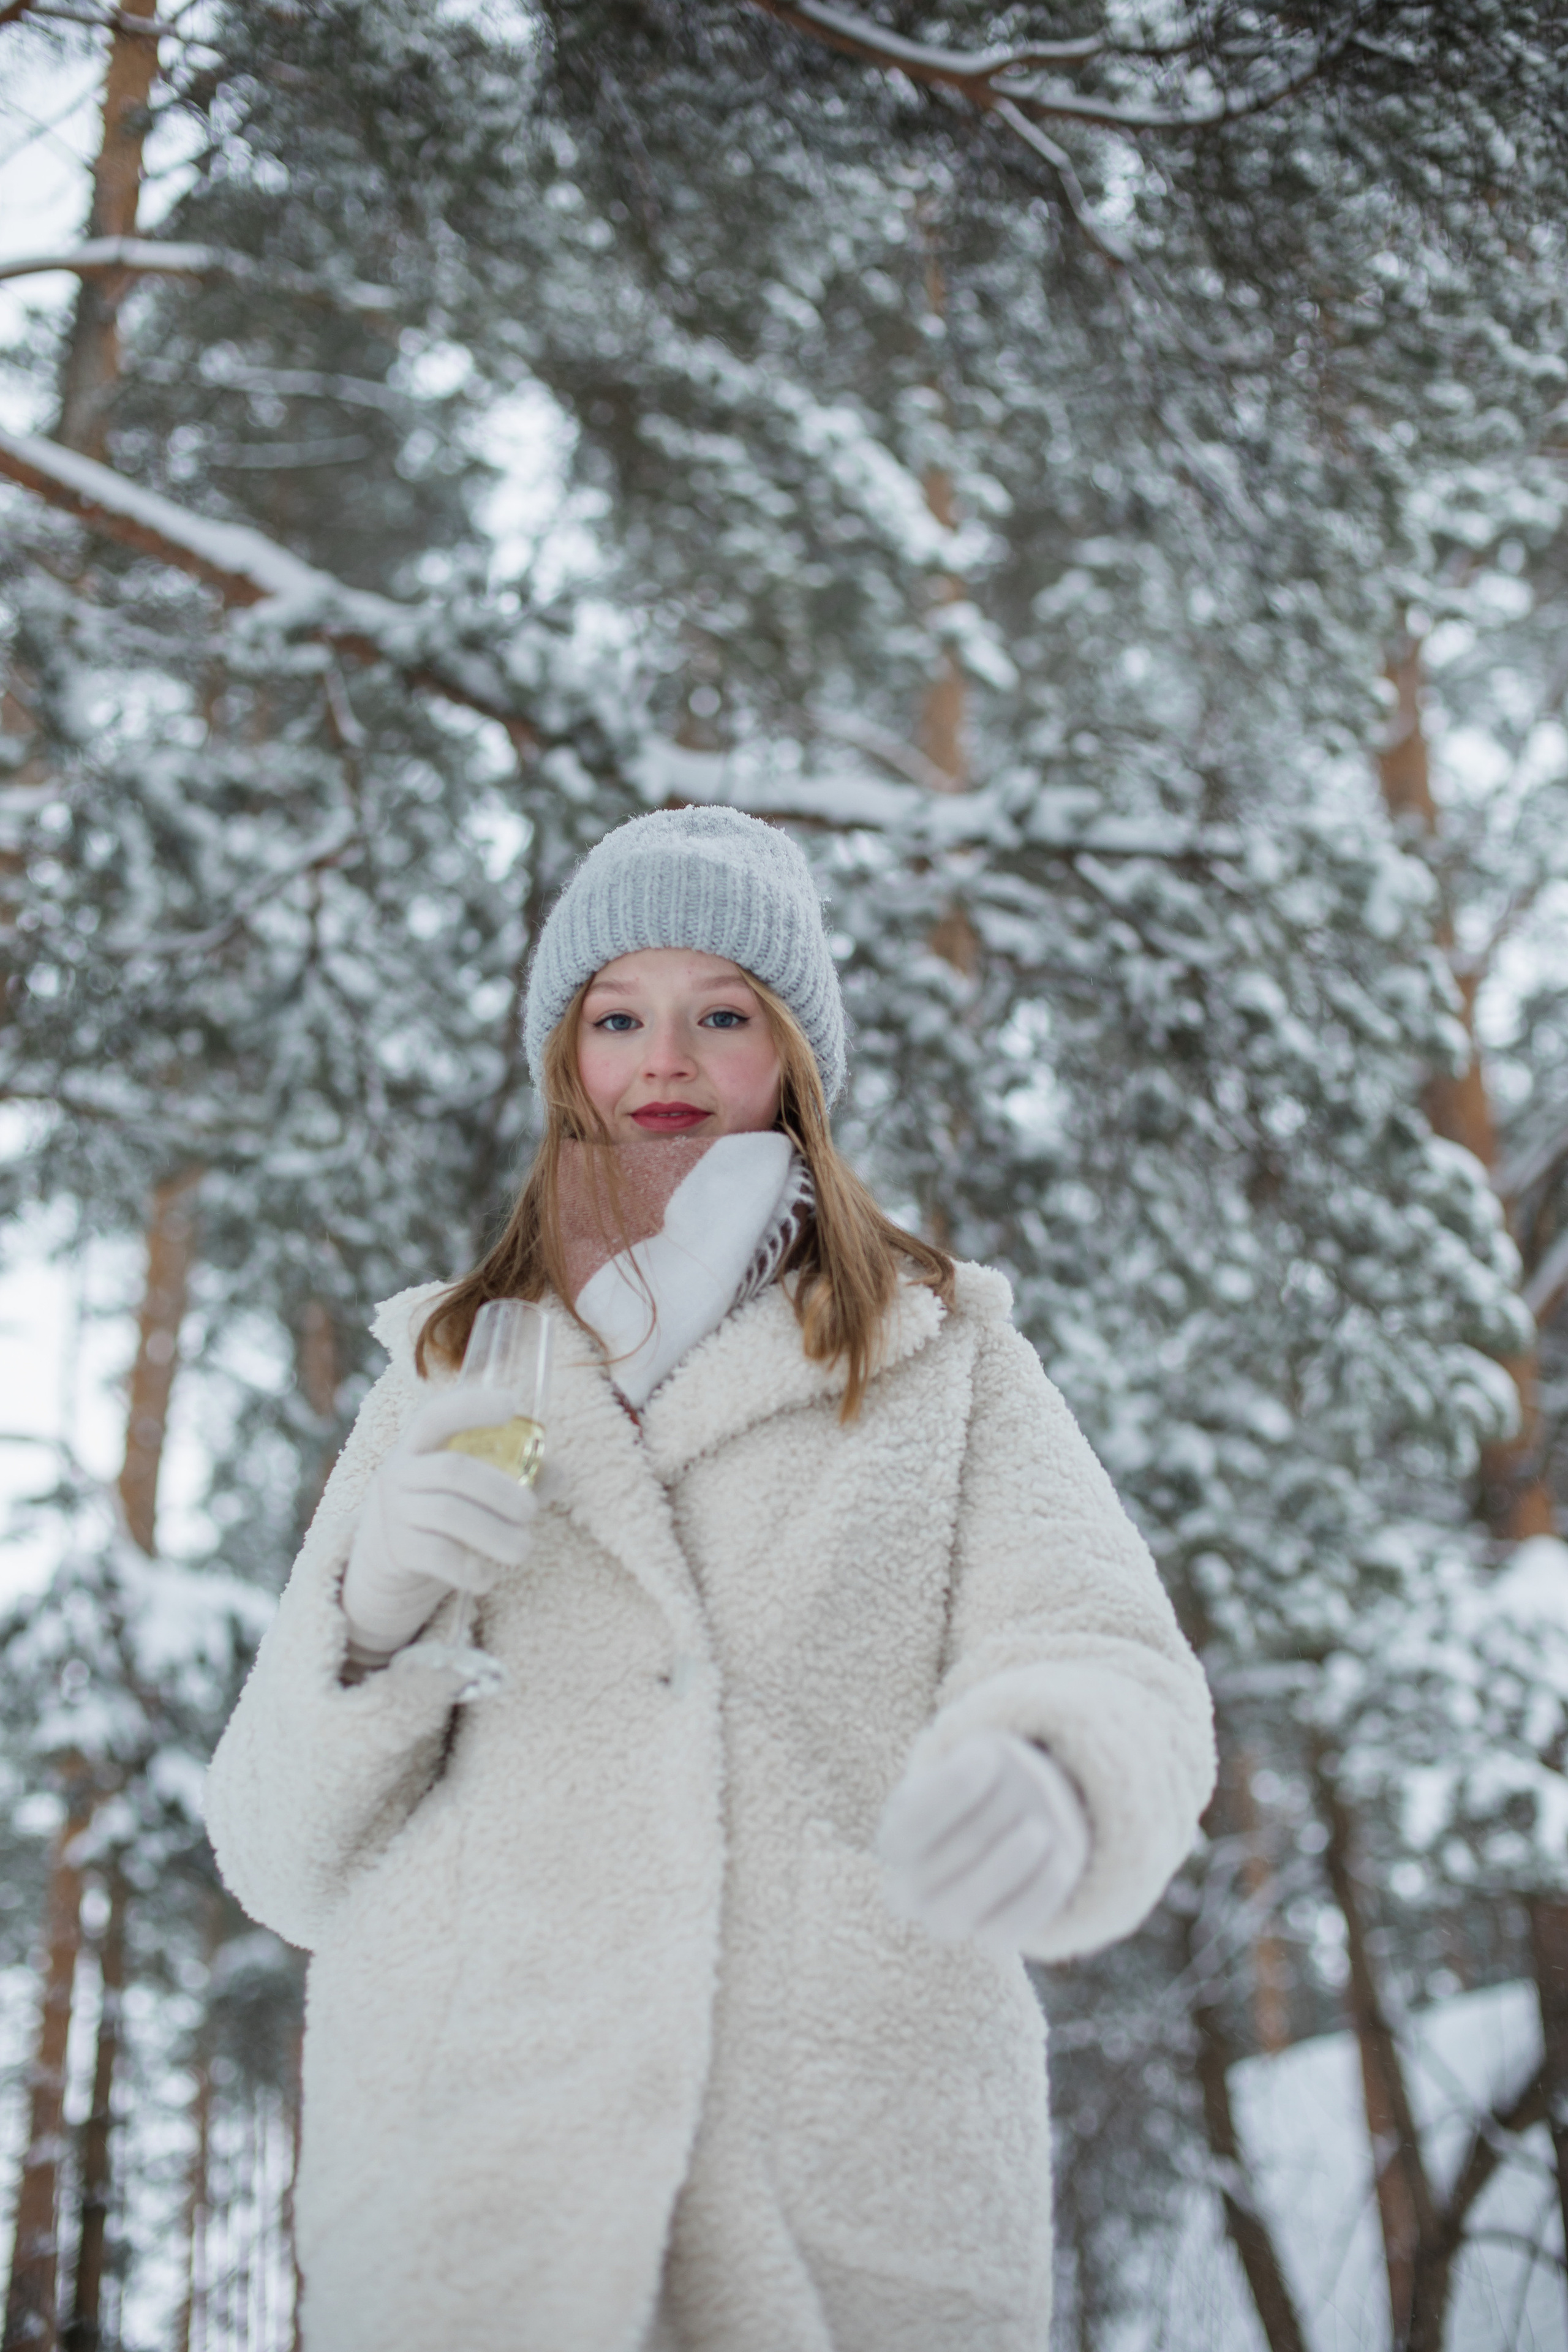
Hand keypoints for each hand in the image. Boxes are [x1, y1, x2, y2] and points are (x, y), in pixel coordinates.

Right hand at [340, 1385, 537, 1660]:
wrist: (386, 1564)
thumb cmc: (443, 1512)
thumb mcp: (470, 1487)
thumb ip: (515, 1475)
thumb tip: (558, 1472)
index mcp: (419, 1445)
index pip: (436, 1414)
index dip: (472, 1406)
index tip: (512, 1405)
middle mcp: (400, 1471)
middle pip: (454, 1469)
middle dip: (501, 1490)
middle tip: (532, 1511)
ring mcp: (394, 1511)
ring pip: (449, 1513)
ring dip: (496, 1533)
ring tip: (523, 1549)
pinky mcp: (396, 1550)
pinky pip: (437, 1555)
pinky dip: (469, 1568)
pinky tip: (487, 1578)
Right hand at [877, 1729, 1089, 1953]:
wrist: (1020, 1822)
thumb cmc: (991, 1785)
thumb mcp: (979, 1762)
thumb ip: (976, 1772)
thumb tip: (988, 1769)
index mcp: (898, 1837)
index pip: (905, 1826)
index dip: (947, 1791)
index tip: (988, 1758)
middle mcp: (912, 1883)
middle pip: (933, 1869)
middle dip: (982, 1836)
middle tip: (1028, 1816)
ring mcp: (946, 1914)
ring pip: (962, 1907)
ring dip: (1004, 1869)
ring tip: (1040, 1832)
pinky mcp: (987, 1934)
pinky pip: (1003, 1930)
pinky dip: (1034, 1897)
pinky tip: (1061, 1862)